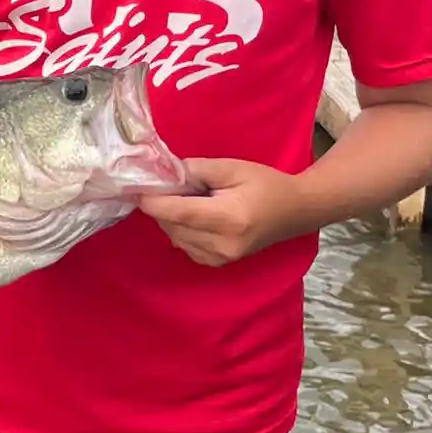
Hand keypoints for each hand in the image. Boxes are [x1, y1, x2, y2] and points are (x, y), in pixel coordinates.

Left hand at [138, 158, 313, 266]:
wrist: (295, 212)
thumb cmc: (266, 184)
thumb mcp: (232, 168)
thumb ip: (196, 170)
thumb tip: (165, 174)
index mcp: (228, 218)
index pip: (178, 212)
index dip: (152, 200)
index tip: (136, 186)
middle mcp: (222, 245)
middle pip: (173, 226)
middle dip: (162, 205)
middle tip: (168, 184)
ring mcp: (221, 259)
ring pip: (175, 237)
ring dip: (171, 218)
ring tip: (188, 198)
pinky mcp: (218, 264)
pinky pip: (185, 246)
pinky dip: (181, 230)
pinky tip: (195, 216)